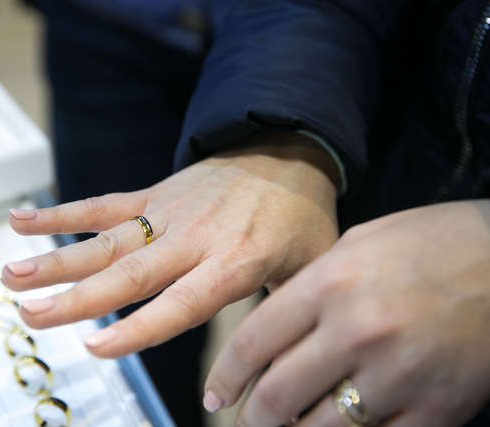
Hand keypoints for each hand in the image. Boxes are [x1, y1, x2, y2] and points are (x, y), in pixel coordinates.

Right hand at [3, 132, 337, 356]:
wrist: (288, 150)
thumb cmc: (298, 221)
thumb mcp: (307, 272)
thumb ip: (279, 323)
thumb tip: (256, 385)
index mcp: (235, 263)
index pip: (181, 303)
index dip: (138, 328)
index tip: (93, 348)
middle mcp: (195, 238)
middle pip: (130, 273)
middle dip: (77, 298)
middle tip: (29, 315)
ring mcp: (169, 212)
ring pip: (107, 240)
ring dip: (56, 259)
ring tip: (11, 276)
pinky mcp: (154, 194)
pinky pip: (103, 205)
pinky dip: (62, 214)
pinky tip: (20, 221)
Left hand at [204, 200, 489, 426]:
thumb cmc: (433, 242)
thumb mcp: (359, 244)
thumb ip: (310, 289)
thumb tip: (272, 334)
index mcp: (330, 283)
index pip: (253, 342)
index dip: (225, 376)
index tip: (214, 395)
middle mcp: (357, 331)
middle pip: (277, 396)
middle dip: (252, 418)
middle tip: (245, 422)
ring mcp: (399, 375)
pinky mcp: (439, 408)